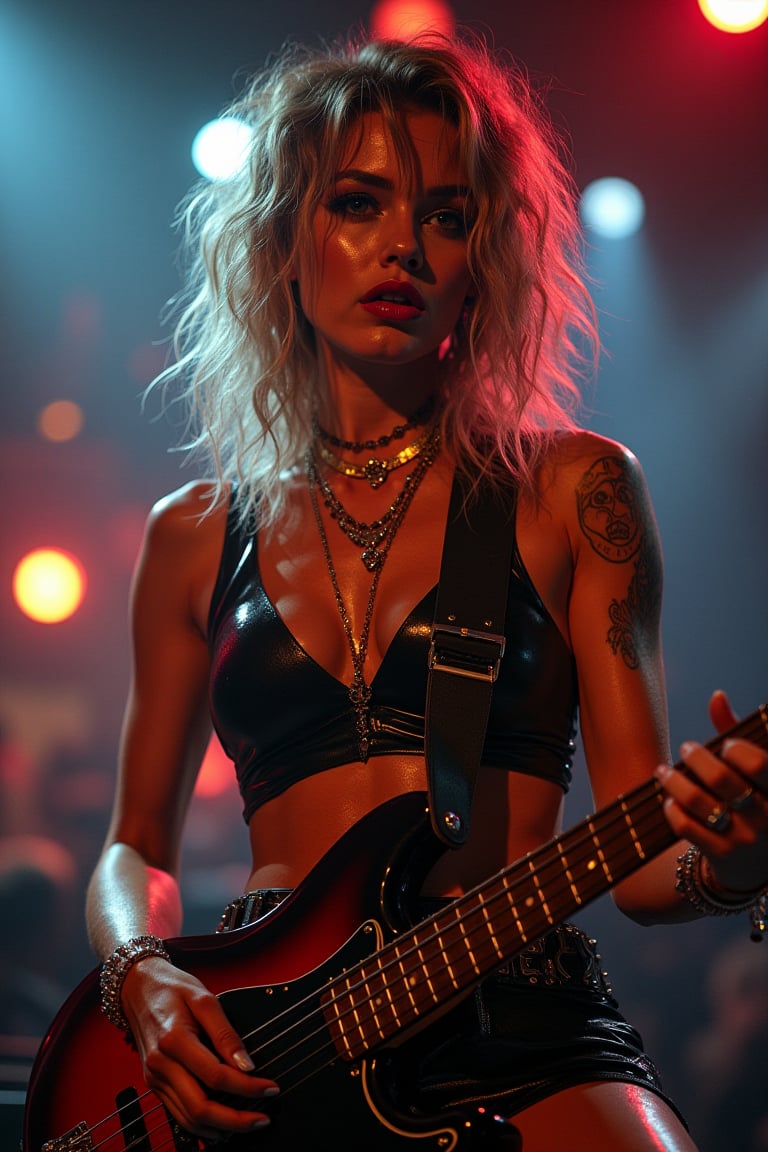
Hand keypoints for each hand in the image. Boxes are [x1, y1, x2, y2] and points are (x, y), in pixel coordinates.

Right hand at [121, 956, 278, 1139]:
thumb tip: (246, 1064)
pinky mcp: (154, 1084)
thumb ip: (225, 1033)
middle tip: (262, 1119)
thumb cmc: (172, 990)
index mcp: (175, 1040)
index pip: (216, 1076)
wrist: (137, 990)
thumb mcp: (204, 999)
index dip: (247, 1087)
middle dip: (236, 1120)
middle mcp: (161, 1064)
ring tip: (248, 1123)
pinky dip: (201, 1125)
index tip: (270, 1088)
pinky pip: (177, 1114)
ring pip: (188, 1118)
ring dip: (220, 1128)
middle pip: (200, 1108)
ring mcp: (155, 1078)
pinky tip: (221, 1124)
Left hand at [657, 690, 767, 893]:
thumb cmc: (755, 803)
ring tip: (663, 771)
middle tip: (686, 749)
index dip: (736, 750)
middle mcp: (766, 816)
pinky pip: (686, 826)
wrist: (758, 865)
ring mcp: (743, 838)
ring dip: (673, 781)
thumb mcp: (758, 774)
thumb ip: (737, 733)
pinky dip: (672, 808)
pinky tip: (668, 800)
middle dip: (696, 758)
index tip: (724, 747)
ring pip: (698, 801)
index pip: (759, 764)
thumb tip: (716, 696)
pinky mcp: (721, 855)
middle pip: (722, 779)